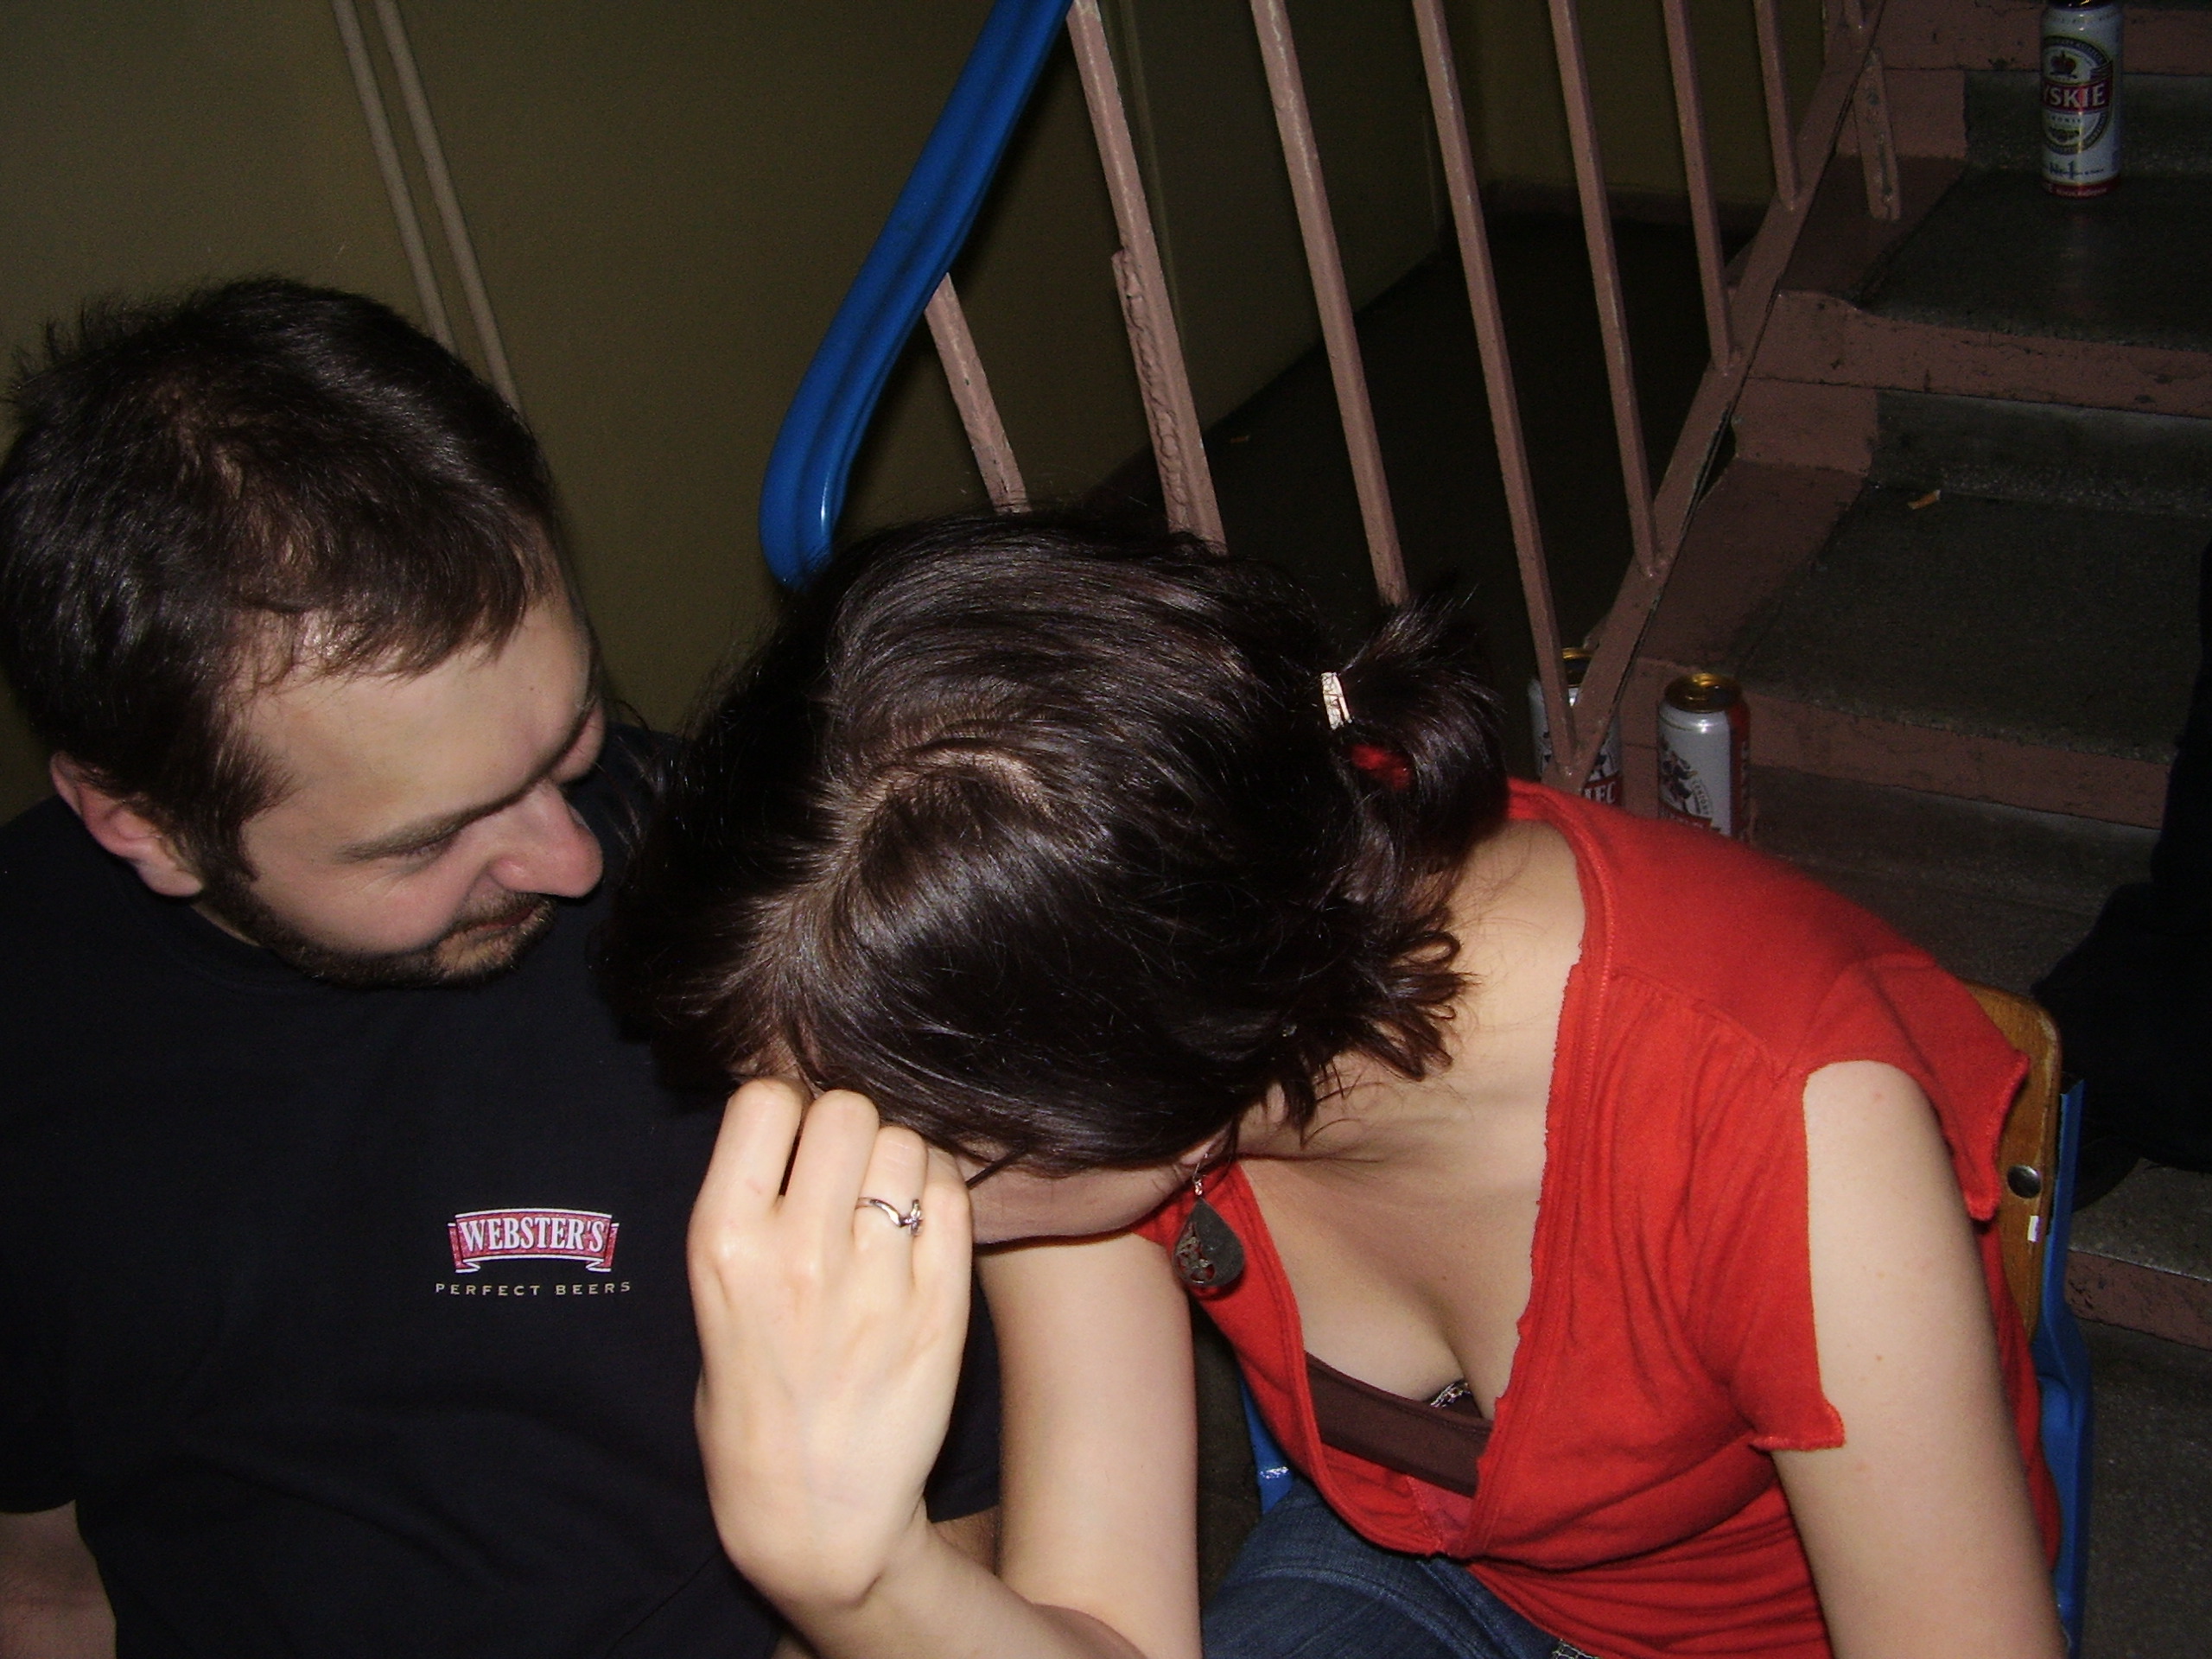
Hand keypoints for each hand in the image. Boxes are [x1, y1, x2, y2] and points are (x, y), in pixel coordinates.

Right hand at [689, 1080, 973, 1611]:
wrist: (815, 1517)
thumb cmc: (755, 1399)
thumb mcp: (713, 1299)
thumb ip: (752, 1209)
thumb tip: (799, 1119)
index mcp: (723, 1245)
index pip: (764, 1101)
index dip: (786, 1111)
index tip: (792, 1142)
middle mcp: (798, 1255)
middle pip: (847, 1111)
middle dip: (849, 1129)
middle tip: (847, 1173)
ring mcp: (875, 1282)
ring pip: (908, 1146)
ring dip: (900, 1161)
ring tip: (887, 1206)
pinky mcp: (940, 1309)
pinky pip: (954, 1200)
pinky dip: (942, 1199)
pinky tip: (922, 1233)